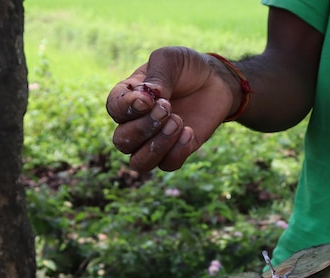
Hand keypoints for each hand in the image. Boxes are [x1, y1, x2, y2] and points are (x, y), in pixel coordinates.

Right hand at [106, 47, 235, 171]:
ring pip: (139, 163)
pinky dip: (177, 152)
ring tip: (177, 122)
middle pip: (122, 141)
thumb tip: (149, 94)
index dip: (127, 109)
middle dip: (144, 128)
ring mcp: (154, 141)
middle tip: (167, 108)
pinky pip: (167, 165)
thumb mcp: (171, 60)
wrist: (215, 82)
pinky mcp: (176, 151)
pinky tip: (189, 132)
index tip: (149, 100)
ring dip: (156, 147)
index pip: (114, 109)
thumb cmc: (186, 68)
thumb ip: (157, 75)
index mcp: (128, 97)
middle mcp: (135, 124)